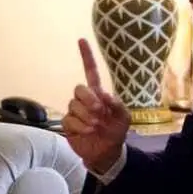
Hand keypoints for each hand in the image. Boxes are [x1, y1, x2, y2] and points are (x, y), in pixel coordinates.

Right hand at [62, 38, 129, 172]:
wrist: (106, 153)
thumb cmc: (115, 132)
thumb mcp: (124, 118)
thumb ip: (117, 104)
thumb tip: (103, 94)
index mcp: (98, 94)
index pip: (91, 72)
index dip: (86, 56)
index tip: (81, 40)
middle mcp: (84, 100)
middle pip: (78, 88)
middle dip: (89, 100)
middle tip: (99, 112)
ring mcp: (75, 111)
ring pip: (73, 105)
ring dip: (86, 117)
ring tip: (95, 126)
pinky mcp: (68, 124)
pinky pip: (69, 119)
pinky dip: (80, 126)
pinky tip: (87, 131)